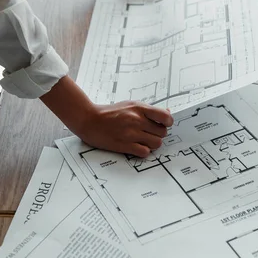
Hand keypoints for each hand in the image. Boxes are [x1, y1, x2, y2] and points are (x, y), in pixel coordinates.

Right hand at [41, 76, 172, 157]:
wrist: (90, 120)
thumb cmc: (110, 112)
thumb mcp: (130, 105)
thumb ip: (148, 110)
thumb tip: (168, 114)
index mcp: (139, 108)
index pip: (165, 116)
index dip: (168, 122)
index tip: (164, 124)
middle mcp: (136, 120)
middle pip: (162, 132)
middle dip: (158, 134)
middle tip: (149, 133)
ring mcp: (131, 133)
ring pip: (156, 143)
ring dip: (152, 143)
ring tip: (142, 140)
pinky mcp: (125, 145)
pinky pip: (145, 152)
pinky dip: (143, 151)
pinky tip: (136, 146)